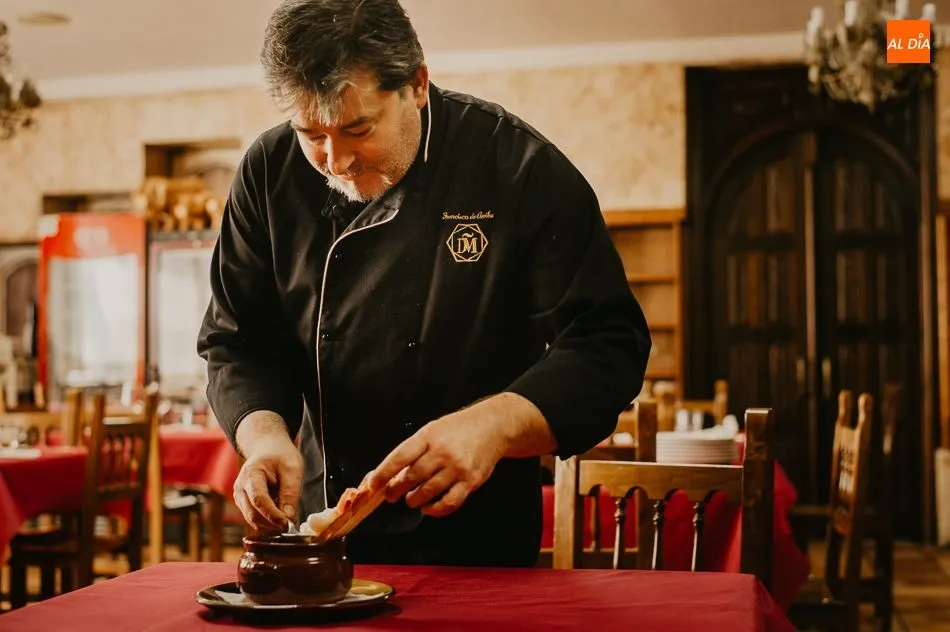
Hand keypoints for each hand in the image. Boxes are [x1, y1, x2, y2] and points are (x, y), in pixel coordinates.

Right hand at [233, 433, 302, 530]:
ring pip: (253, 520)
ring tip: (287, 515)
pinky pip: (255, 518)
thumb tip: (289, 518)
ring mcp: (239, 497)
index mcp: (251, 474)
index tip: (288, 523)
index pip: (259, 500)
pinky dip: (268, 521)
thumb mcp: (292, 469)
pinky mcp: (243, 504)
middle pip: (253, 515)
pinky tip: (280, 513)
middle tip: (292, 525)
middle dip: (272, 524)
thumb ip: (290, 493)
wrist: (268, 449)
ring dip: (271, 524)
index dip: (273, 515)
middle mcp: (240, 488)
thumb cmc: (280, 456)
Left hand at [364, 400, 509, 517]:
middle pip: (412, 477)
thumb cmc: (458, 429)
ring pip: (428, 491)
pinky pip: (449, 502)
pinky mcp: (470, 481)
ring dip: (415, 500)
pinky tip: (429, 508)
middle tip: (391, 495)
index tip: (373, 485)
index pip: (400, 457)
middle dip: (397, 489)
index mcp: (429, 436)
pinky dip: (435, 510)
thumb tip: (390, 474)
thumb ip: (413, 450)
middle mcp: (443, 452)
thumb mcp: (432, 430)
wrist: (492, 427)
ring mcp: (457, 467)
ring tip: (411, 500)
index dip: (383, 473)